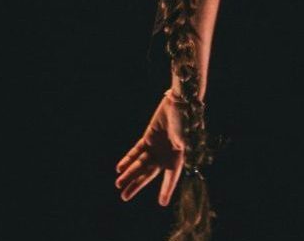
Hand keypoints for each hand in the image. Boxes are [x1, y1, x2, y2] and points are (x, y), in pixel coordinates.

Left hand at [114, 90, 188, 206]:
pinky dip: (128, 159)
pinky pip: (136, 151)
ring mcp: (156, 147)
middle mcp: (166, 155)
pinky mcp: (148, 137)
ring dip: (129, 173)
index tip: (162, 203)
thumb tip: (173, 164)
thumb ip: (177, 150)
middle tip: (124, 197)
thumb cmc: (185, 120)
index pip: (171, 178)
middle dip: (136, 185)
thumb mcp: (185, 138)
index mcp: (178, 157)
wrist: (180, 101)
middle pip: (148, 174)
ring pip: (139, 164)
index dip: (166, 190)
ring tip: (118, 184)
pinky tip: (119, 168)